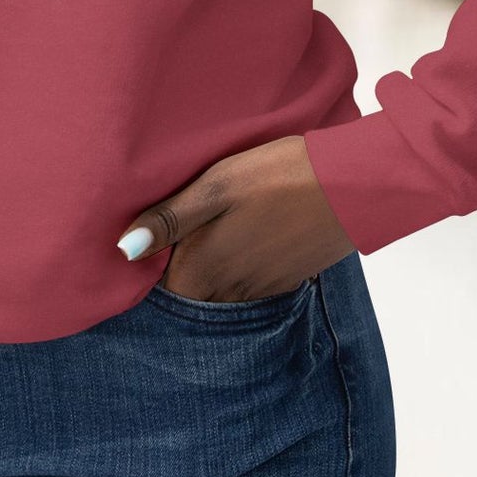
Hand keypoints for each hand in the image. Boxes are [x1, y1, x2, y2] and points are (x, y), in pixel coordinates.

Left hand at [117, 134, 355, 300]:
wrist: (352, 185)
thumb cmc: (279, 177)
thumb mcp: (218, 185)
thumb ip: (171, 219)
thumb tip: (125, 250)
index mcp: (206, 266)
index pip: (162, 295)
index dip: (147, 280)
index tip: (140, 257)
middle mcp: (232, 289)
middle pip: (191, 300)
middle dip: (174, 283)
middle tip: (164, 252)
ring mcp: (263, 288)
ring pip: (220, 296)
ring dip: (207, 280)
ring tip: (202, 246)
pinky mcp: (289, 278)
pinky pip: (250, 289)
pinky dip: (238, 276)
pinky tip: (240, 244)